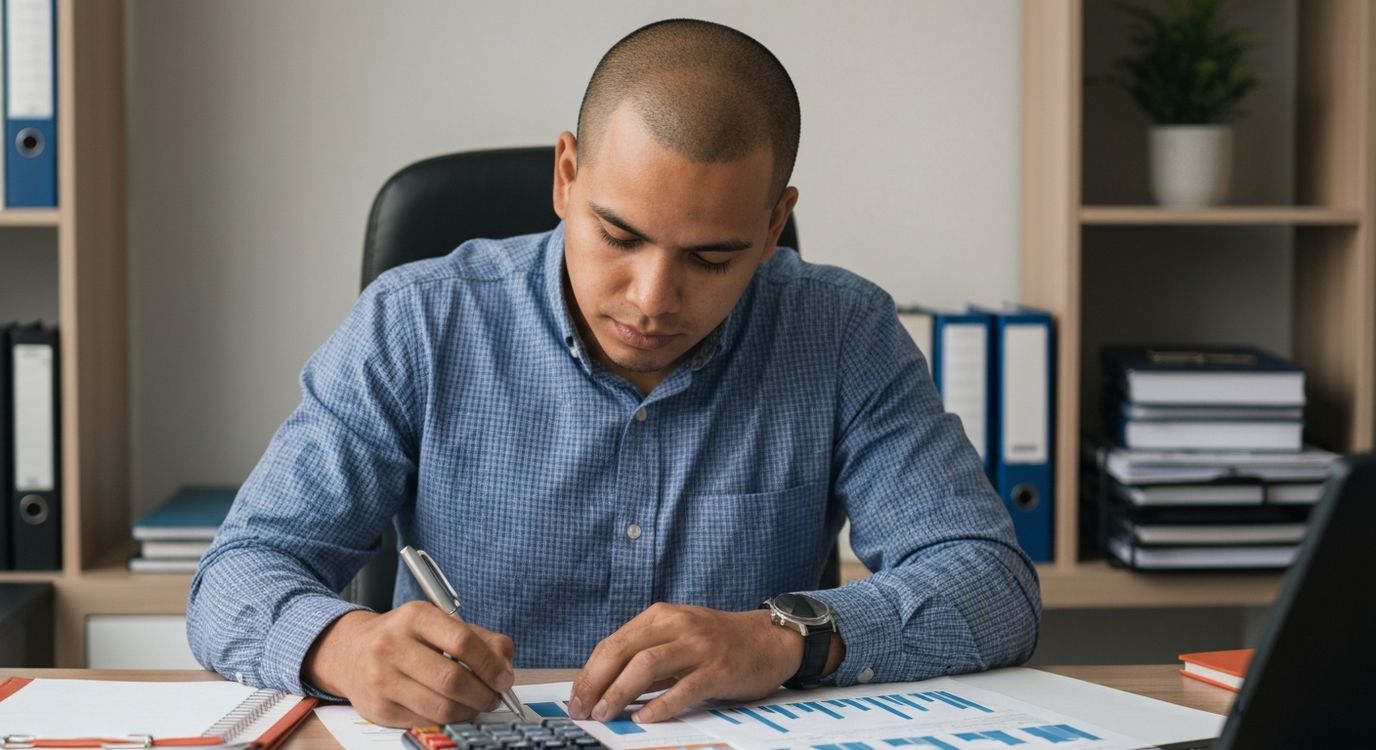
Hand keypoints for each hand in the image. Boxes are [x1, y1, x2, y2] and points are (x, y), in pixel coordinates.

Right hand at [303, 601, 515, 726]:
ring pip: (441, 707)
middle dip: (483, 694)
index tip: (504, 679)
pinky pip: (425, 721)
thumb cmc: (406, 637)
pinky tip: (451, 709)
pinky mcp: (378, 708)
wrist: (352, 652)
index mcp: (415, 617)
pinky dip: (446, 719)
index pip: (462, 642)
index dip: (490, 665)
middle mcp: (393, 645)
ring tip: (476, 705)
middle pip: (452, 680)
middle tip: (494, 697)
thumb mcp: (440, 623)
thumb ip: (480, 639)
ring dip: (468, 711)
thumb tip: (504, 668)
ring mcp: (382, 679)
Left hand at [568, 602, 837, 723]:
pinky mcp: (717, 669)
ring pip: (647, 666)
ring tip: (604, 714)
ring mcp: (697, 646)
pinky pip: (683, 688)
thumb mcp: (678, 637)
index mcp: (660, 617)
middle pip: (622, 650)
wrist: (770, 639)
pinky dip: (660, 705)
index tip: (575, 698)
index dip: (589, 672)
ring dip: (619, 691)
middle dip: (596, 682)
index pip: (612, 643)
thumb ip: (646, 654)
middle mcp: (675, 626)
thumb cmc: (720, 642)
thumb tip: (605, 685)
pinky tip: (644, 717)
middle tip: (582, 709)